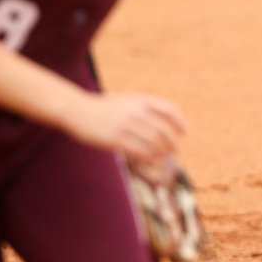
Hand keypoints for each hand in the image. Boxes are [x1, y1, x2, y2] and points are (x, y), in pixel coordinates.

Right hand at [65, 91, 186, 163]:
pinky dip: (148, 158)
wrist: (77, 110)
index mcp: (140, 100)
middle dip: (171, 143)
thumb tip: (164, 124)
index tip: (184, 134)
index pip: (169, 109)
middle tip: (175, 151)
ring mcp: (126, 125)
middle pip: (163, 130)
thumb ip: (143, 108)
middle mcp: (135, 111)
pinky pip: (139, 151)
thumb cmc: (102, 107)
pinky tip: (150, 162)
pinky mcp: (115, 139)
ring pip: (153, 143)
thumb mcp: (125, 100)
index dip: (180, 122)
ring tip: (162, 158)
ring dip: (161, 153)